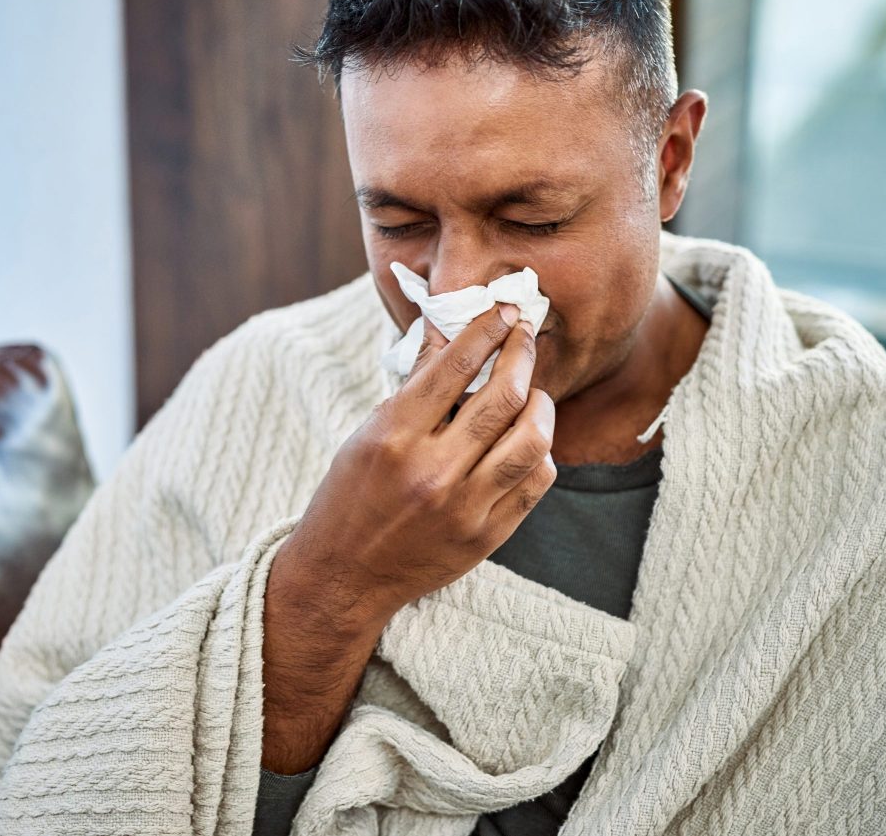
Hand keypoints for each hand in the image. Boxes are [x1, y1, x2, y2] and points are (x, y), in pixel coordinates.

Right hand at [281, 303, 556, 626]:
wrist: (344, 575)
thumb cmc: (349, 497)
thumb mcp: (367, 434)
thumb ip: (413, 386)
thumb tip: (444, 331)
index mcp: (394, 437)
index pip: (455, 366)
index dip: (486, 330)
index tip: (503, 310)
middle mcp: (432, 471)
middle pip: (503, 397)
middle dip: (522, 354)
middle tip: (525, 334)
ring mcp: (464, 507)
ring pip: (532, 440)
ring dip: (540, 404)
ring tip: (533, 392)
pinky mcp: (487, 536)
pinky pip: (535, 482)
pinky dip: (540, 452)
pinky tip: (527, 440)